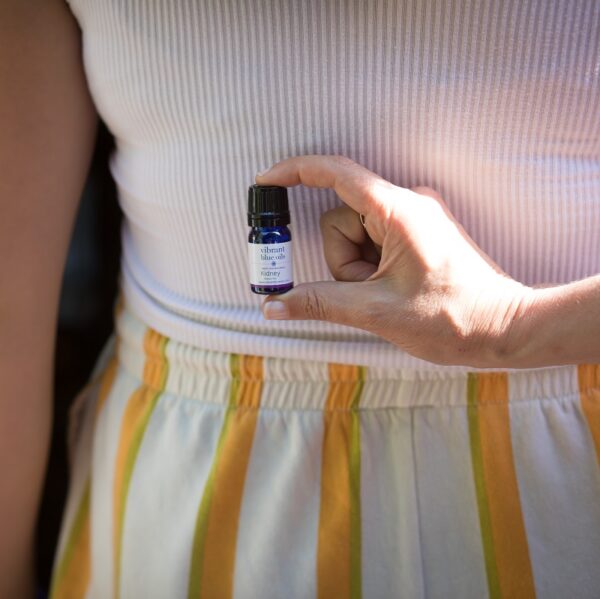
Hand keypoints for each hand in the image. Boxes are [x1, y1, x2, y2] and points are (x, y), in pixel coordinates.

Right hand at [255, 155, 535, 366]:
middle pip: (341, 219)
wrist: (504, 330)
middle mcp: (407, 204)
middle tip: (367, 292)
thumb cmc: (452, 319)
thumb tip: (274, 306)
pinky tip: (391, 290)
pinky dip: (369, 267)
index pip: (336, 174)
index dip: (296, 172)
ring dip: (356, 269)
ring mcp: (413, 218)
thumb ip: (319, 303)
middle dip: (342, 261)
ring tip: (384, 296)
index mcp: (398, 212)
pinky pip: (373, 241)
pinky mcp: (417, 233)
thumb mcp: (376, 312)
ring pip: (355, 234)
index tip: (265, 181)